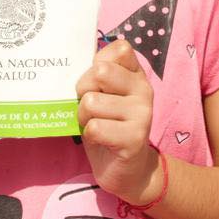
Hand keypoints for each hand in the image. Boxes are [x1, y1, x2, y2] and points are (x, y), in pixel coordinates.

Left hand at [76, 39, 159, 205]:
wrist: (128, 170)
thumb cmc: (108, 126)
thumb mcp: (102, 95)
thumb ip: (96, 75)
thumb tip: (73, 57)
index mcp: (136, 74)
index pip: (120, 48)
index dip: (98, 62)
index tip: (97, 82)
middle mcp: (144, 89)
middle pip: (100, 72)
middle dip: (84, 90)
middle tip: (91, 107)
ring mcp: (142, 114)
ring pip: (92, 102)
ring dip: (84, 117)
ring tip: (96, 125)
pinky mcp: (134, 138)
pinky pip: (95, 128)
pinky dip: (90, 135)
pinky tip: (102, 140)